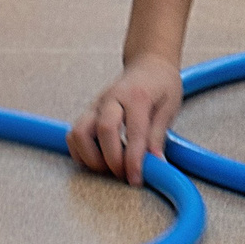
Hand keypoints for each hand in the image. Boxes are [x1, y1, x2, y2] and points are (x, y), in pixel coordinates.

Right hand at [67, 54, 183, 184]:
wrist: (149, 64)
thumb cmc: (161, 84)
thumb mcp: (169, 107)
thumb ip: (159, 136)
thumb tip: (155, 164)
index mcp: (137, 96)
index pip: (133, 133)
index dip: (134, 160)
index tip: (135, 179)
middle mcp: (112, 99)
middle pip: (103, 130)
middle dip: (111, 159)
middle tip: (123, 175)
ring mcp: (97, 104)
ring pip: (80, 132)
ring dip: (90, 157)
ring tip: (107, 168)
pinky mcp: (89, 112)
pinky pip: (74, 134)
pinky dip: (80, 151)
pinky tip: (96, 160)